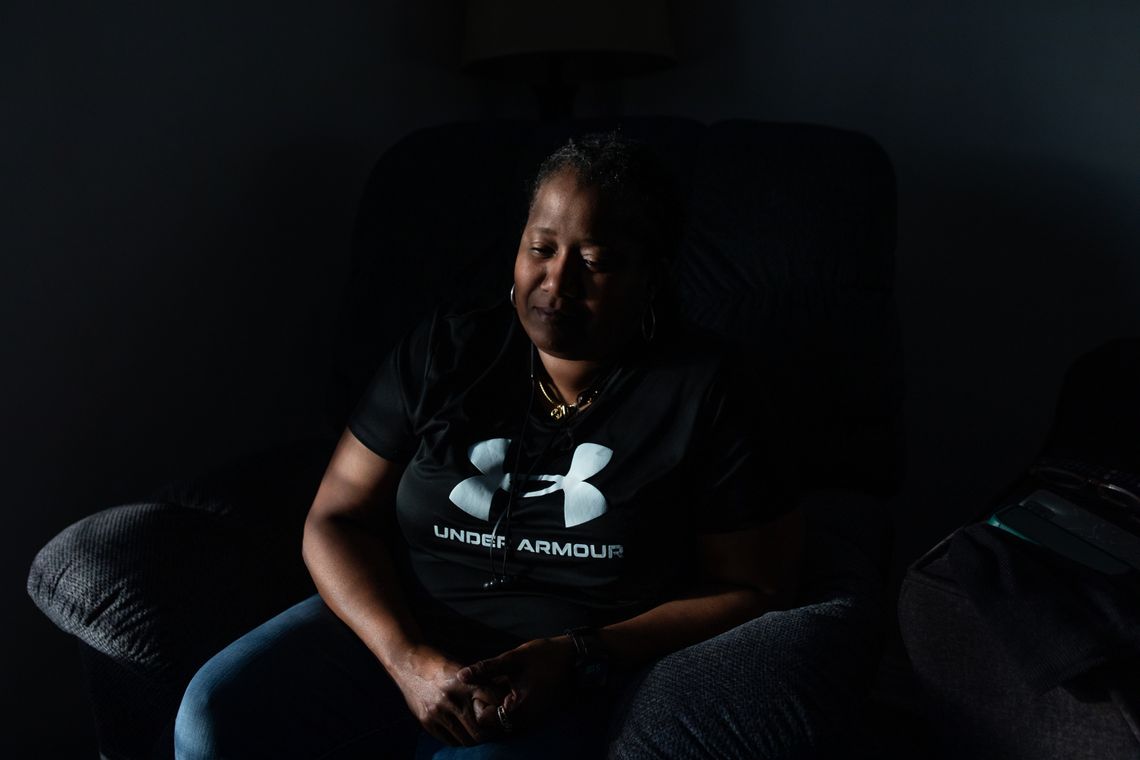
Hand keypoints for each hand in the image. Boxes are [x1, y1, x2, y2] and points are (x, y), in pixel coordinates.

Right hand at [389, 645, 496, 746]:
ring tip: (481, 733)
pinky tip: (464, 731)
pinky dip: (460, 739)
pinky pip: (449, 740)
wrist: (407, 661)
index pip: (493, 703)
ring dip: (476, 739)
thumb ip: (479, 684)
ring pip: (466, 740)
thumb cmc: (440, 663)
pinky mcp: (426, 721)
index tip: (507, 715)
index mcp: (464, 682)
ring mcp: (437, 712)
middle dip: (491, 734)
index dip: (503, 712)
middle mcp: (451, 699)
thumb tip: (501, 700)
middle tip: (496, 731)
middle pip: (480, 731)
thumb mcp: (462, 668)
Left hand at [457, 636, 577, 733]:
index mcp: (518, 710)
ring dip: (498, 706)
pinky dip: (509, 706)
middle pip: (493, 724)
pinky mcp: (538, 716)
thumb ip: (486, 669)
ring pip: (504, 722)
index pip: (483, 720)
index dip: (478, 702)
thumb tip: (461, 675)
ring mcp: (533, 721)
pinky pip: (516, 718)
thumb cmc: (546, 657)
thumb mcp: (513, 659)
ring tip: (499, 683)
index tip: (483, 684)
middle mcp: (526, 722)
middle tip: (489, 684)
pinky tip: (511, 687)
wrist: (577, 660)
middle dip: (487, 705)